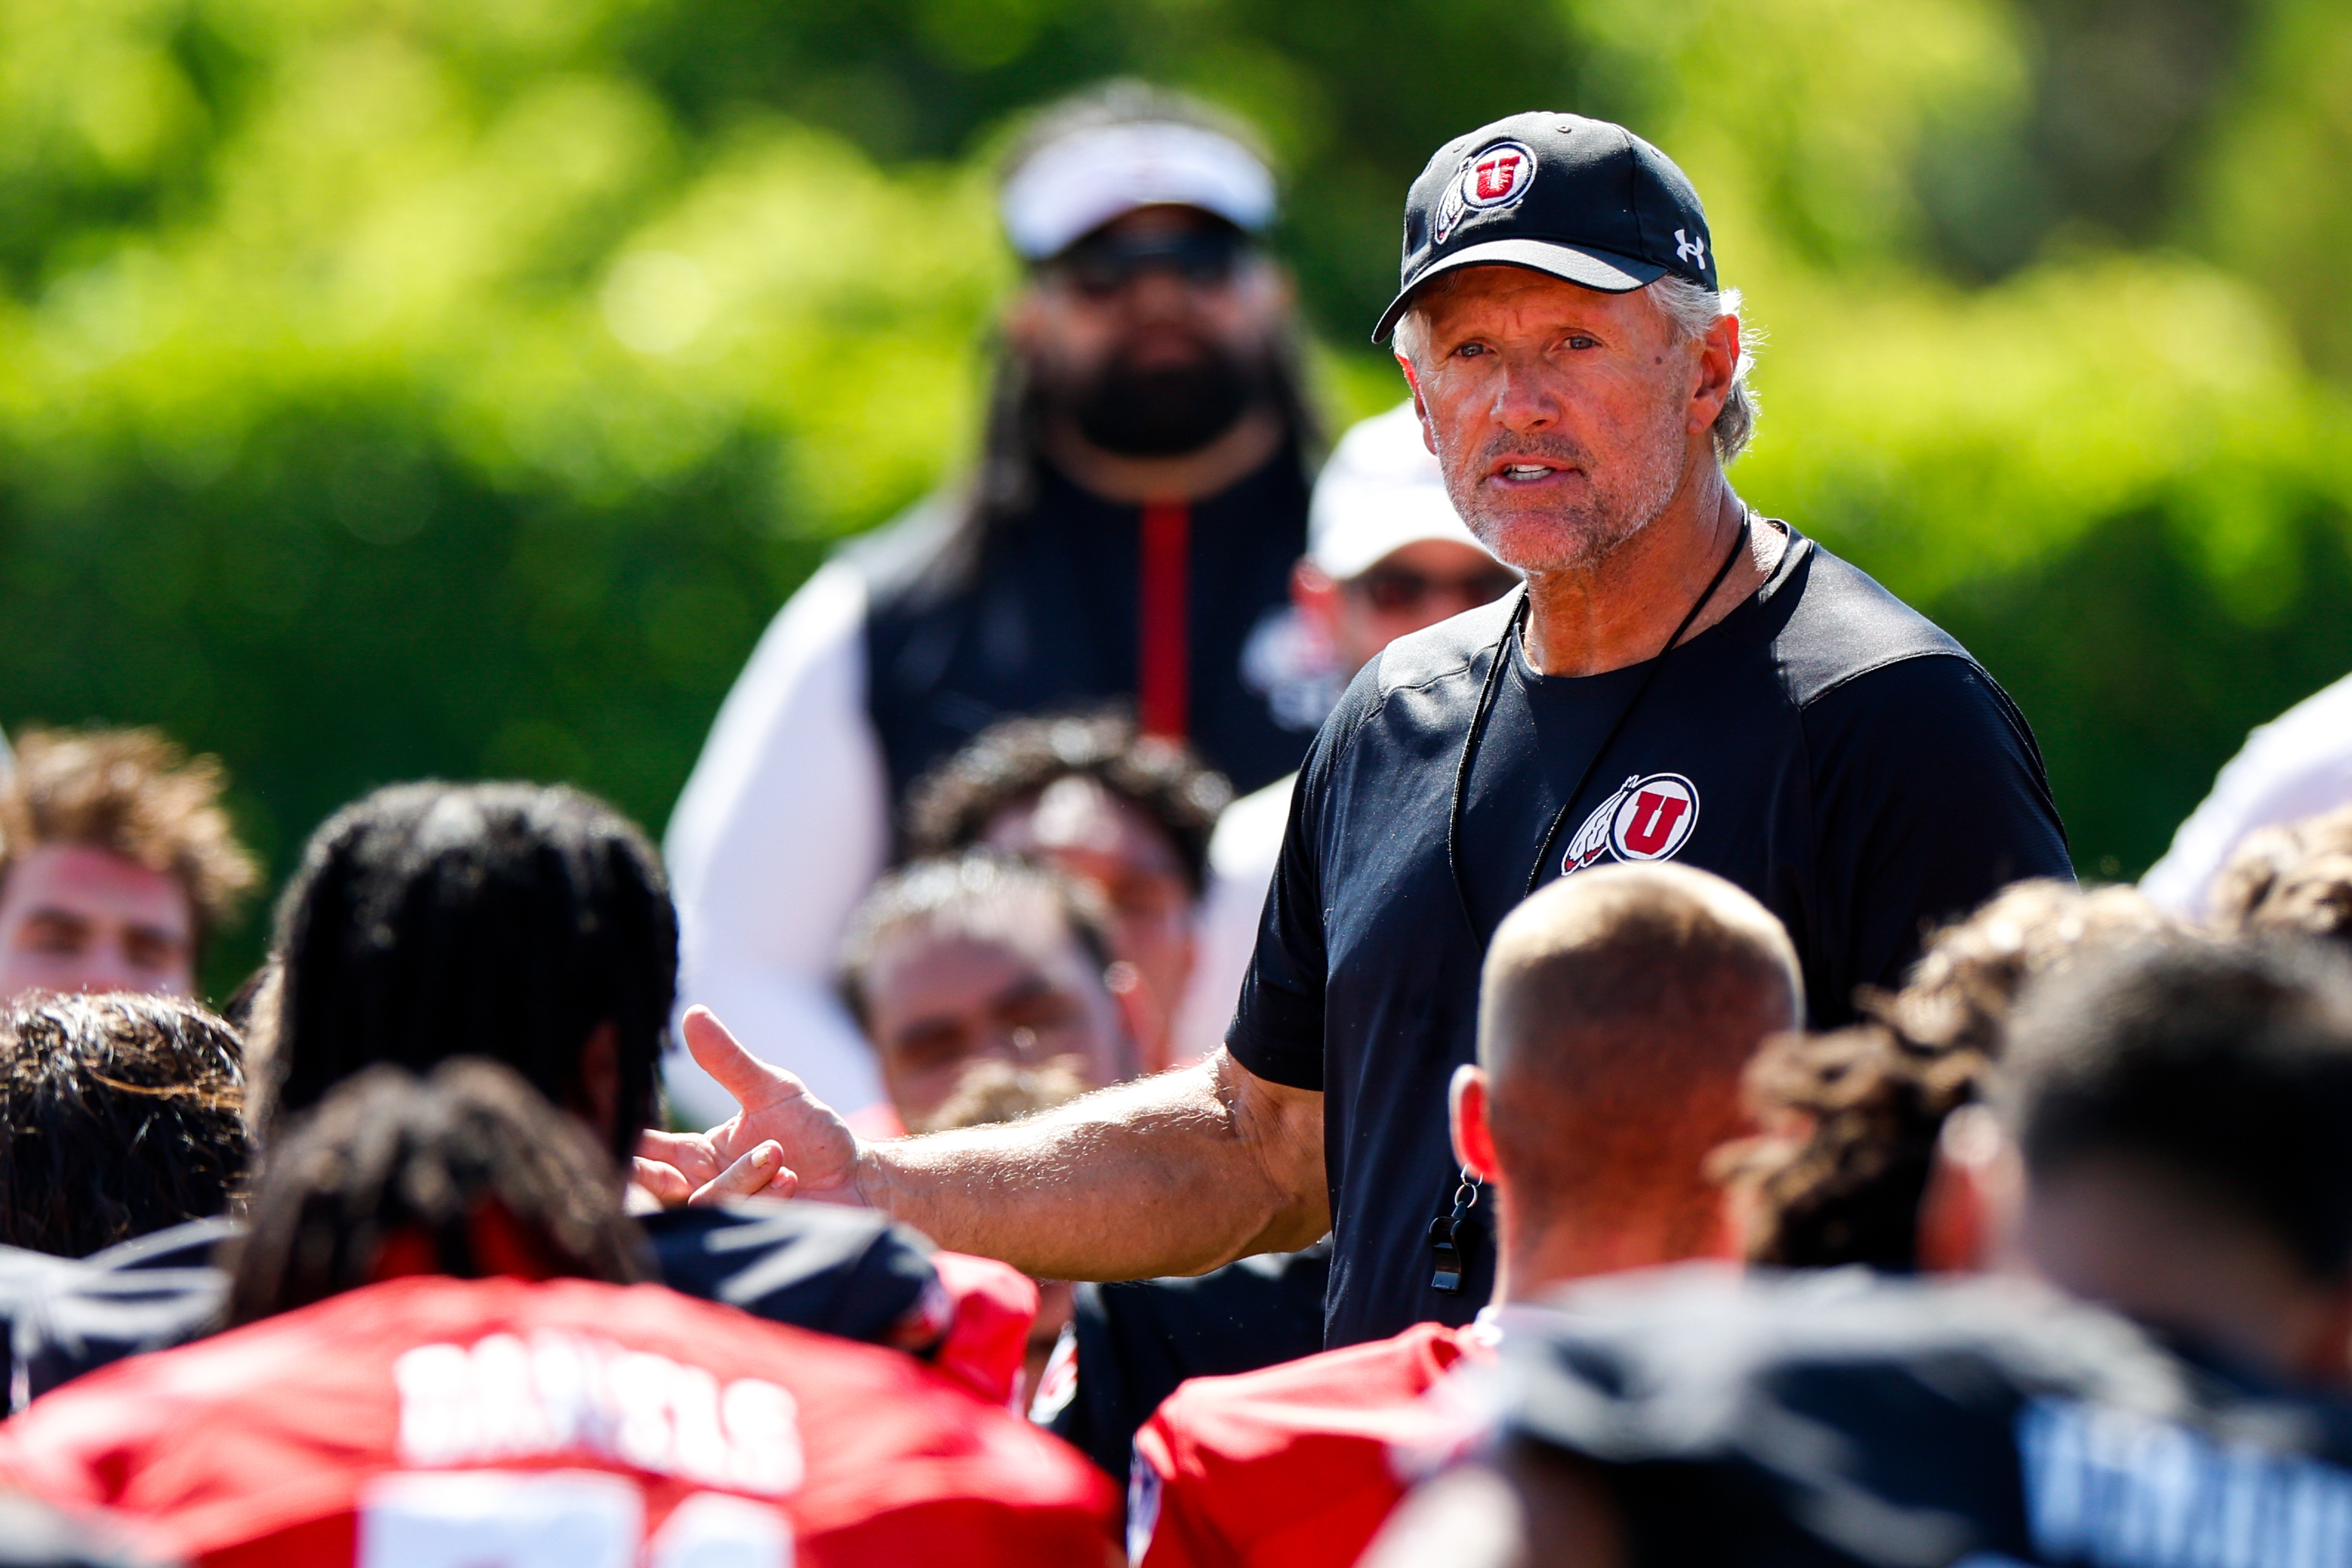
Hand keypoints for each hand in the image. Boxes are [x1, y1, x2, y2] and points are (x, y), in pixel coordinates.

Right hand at [634, 1006, 866, 1206]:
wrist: (859, 1177)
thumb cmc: (814, 1134)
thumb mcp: (771, 1090)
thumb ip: (729, 1061)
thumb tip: (693, 1014)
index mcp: (702, 1154)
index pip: (649, 1151)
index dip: (629, 1145)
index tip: (618, 1135)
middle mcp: (707, 1185)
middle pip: (656, 1187)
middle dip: (649, 1178)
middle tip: (654, 1167)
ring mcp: (729, 1213)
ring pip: (705, 1198)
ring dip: (742, 1174)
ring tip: (779, 1155)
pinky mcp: (750, 1231)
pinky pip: (739, 1216)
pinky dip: (766, 1192)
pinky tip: (790, 1180)